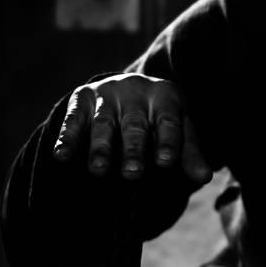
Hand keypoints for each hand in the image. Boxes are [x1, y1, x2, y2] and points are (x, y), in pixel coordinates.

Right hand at [53, 74, 211, 185]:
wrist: (128, 89)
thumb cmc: (159, 119)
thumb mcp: (179, 132)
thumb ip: (189, 154)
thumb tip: (204, 177)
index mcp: (165, 97)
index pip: (168, 121)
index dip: (167, 141)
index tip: (165, 162)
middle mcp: (135, 91)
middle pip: (135, 125)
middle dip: (133, 150)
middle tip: (132, 174)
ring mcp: (106, 94)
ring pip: (104, 123)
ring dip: (100, 147)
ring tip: (99, 170)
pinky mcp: (81, 99)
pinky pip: (73, 119)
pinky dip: (66, 137)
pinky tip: (61, 156)